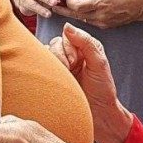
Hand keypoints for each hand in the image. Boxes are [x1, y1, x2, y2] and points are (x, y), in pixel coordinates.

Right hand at [49, 24, 132, 142]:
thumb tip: (67, 26)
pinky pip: (39, 70)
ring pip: (44, 56)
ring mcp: (60, 68)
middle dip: (59, 56)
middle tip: (69, 70)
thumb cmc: (103, 91)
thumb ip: (86, 43)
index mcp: (83, 48)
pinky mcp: (52, 80)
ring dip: (51, 66)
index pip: (66, 37)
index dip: (67, 48)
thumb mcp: (99, 64)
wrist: (98, 116)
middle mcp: (70, 56)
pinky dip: (43, 73)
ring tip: (62, 79)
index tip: (74, 62)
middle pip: (53, 45)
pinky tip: (52, 82)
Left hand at [58, 0, 142, 29]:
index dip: (68, 2)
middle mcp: (99, 15)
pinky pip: (89, 21)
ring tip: (64, 7)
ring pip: (82, 19)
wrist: (140, 5)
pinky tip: (79, 10)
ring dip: (73, 13)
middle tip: (54, 6)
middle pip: (75, 15)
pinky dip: (83, 15)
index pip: (76, 6)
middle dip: (63, 10)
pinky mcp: (105, 26)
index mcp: (99, 3)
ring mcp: (102, 22)